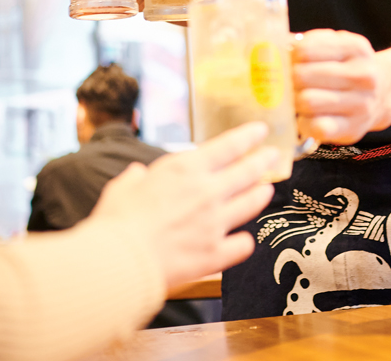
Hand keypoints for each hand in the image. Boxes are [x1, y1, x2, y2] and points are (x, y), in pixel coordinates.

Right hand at [91, 121, 277, 288]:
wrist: (119, 261)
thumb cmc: (117, 223)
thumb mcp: (122, 188)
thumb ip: (134, 178)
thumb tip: (136, 173)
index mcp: (185, 170)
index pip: (228, 146)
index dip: (248, 136)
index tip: (260, 130)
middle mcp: (207, 192)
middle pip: (248, 171)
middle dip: (264, 160)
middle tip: (274, 155)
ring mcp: (215, 223)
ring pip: (251, 203)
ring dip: (261, 194)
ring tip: (267, 189)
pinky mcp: (215, 254)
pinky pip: (242, 245)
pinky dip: (244, 241)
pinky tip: (244, 240)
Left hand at [292, 29, 390, 144]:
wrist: (384, 92)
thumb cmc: (348, 67)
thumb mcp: (336, 45)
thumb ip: (307, 43)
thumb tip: (271, 45)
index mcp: (355, 48)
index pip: (305, 50)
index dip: (287, 57)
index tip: (283, 62)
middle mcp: (363, 75)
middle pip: (302, 76)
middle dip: (286, 81)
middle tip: (283, 84)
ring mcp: (360, 104)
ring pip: (307, 102)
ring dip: (293, 102)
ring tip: (293, 99)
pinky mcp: (353, 129)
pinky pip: (316, 127)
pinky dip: (303, 123)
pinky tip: (305, 117)